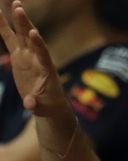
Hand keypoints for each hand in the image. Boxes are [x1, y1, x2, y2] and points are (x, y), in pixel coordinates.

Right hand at [0, 1, 68, 116]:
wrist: (49, 104)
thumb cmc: (49, 106)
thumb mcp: (43, 108)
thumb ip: (36, 105)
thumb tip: (29, 104)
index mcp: (47, 70)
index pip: (43, 54)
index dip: (38, 43)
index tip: (33, 32)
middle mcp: (37, 59)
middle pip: (31, 38)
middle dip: (25, 24)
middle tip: (18, 7)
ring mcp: (28, 55)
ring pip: (21, 34)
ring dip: (17, 19)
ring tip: (13, 1)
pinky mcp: (19, 56)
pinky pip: (9, 39)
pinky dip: (3, 27)